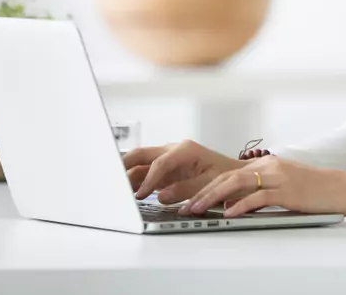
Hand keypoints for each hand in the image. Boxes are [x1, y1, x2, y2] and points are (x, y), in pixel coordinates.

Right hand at [122, 139, 243, 204]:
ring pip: (140, 164)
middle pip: (142, 154)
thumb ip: (185, 189)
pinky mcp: (166, 170)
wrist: (234, 174)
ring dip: (127, 175)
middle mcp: (173, 151)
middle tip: (110, 178)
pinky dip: (135, 181)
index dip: (148, 180)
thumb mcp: (209, 183)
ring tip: (115, 189)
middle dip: (124, 164)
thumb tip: (162, 196)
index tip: (140, 195)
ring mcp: (168, 159)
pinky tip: (128, 192)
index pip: (159, 163)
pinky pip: (145, 173)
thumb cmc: (225, 174)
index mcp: (185, 150)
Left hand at [178, 155, 345, 218]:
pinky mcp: (287, 191)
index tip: (188, 198)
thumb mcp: (284, 185)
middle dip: (201, 192)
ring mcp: (278, 177)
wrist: (342, 188)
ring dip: (212, 198)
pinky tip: (228, 214)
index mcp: (266, 164)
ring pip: (236, 184)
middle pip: (226, 177)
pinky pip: (257, 197)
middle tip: (184, 206)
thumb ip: (259, 191)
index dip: (205, 186)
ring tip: (197, 209)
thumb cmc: (314, 190)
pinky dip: (239, 206)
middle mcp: (268, 166)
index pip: (227, 173)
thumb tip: (234, 204)